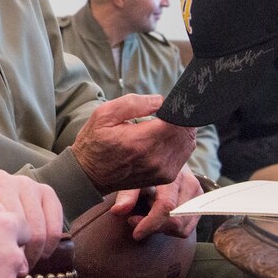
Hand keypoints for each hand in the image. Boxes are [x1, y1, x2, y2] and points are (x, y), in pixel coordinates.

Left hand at [0, 170, 63, 266]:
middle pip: (17, 226)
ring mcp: (24, 182)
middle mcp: (0, 179)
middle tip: (14, 267)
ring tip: (27, 262)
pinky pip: (55, 222)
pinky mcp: (45, 190)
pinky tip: (42, 252)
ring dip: (36, 251)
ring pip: (37, 227)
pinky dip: (51, 243)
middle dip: (18, 253)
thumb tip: (23, 267)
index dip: (0, 249)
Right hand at [71, 94, 195, 192]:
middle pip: (186, 132)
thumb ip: (133, 104)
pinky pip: (184, 155)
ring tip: (168, 121)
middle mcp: (155, 159)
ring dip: (182, 130)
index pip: (177, 122)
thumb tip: (161, 101)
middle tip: (171, 109)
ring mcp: (162, 170)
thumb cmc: (95, 142)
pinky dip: (180, 143)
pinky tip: (167, 135)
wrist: (89, 175)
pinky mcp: (164, 177)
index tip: (175, 100)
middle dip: (182, 118)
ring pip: (188, 143)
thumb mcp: (104, 114)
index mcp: (141, 142)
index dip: (179, 108)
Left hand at [109, 166, 201, 240]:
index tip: (136, 233)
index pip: (166, 206)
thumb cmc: (146, 169)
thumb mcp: (134, 177)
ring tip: (147, 215)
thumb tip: (117, 211)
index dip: (150, 223)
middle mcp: (190, 183)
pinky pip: (187, 229)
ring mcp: (198, 194)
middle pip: (175, 220)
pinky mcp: (200, 204)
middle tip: (134, 220)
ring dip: (161, 228)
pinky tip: (159, 217)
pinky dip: (170, 229)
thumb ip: (126, 194)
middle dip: (154, 227)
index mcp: (173, 174)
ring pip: (182, 228)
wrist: (165, 159)